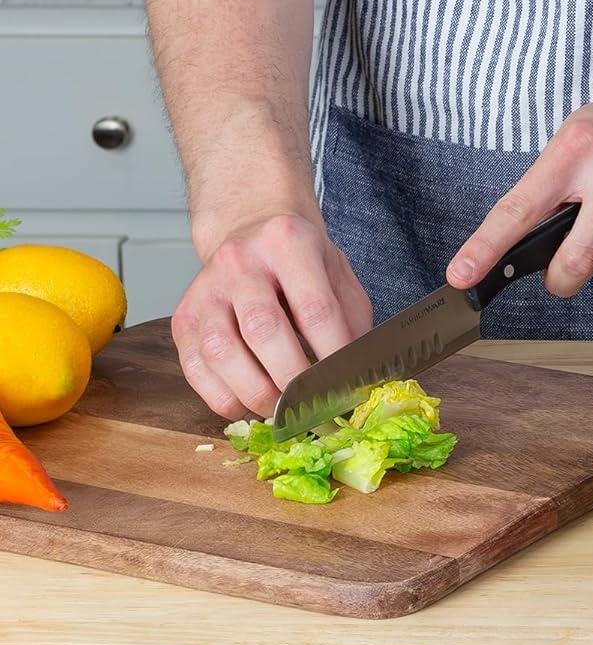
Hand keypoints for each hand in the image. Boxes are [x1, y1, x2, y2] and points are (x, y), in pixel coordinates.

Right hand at [172, 211, 373, 418]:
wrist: (250, 232)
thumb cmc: (300, 260)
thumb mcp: (337, 274)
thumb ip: (351, 320)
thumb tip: (358, 375)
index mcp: (289, 243)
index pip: (315, 309)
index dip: (333, 355)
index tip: (347, 388)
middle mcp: (241, 261)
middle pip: (263, 330)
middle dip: (293, 380)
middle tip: (315, 409)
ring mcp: (206, 289)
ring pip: (221, 351)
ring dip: (255, 393)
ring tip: (283, 412)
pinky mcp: (183, 316)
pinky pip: (194, 367)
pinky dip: (222, 397)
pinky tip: (248, 405)